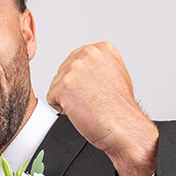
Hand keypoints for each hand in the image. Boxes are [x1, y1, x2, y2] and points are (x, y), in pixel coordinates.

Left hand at [46, 42, 157, 175]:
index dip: (82, 81)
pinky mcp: (62, 86)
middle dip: (73, 89)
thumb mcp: (117, 75)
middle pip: (64, 71)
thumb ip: (99, 66)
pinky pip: (51, 99)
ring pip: (57, 85)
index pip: (77, 60)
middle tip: (92, 100)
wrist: (124, 126)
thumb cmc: (121, 109)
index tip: (95, 90)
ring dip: (68, 99)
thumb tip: (86, 71)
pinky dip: (62, 110)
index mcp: (102, 49)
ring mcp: (73, 69)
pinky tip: (80, 111)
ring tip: (88, 105)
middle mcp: (87, 54)